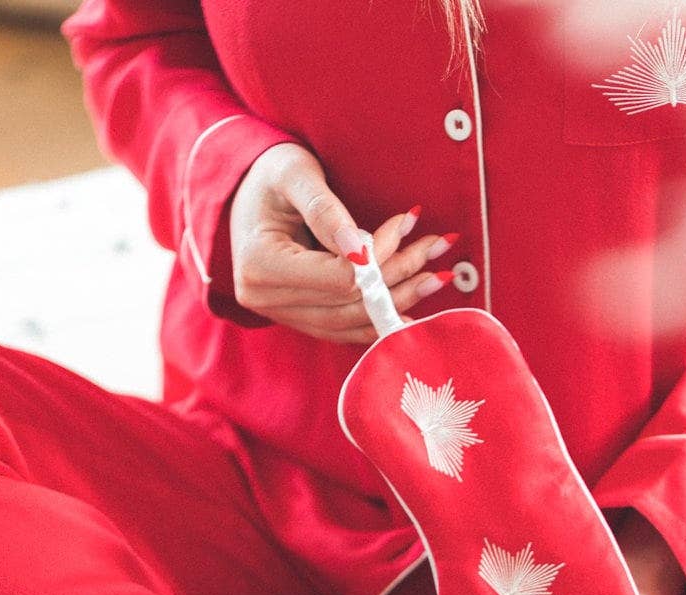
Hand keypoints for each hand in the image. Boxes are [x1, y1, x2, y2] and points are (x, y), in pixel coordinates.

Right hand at [228, 144, 457, 342]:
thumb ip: (324, 210)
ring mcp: (282, 316)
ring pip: (352, 321)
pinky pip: (345, 330)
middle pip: (349, 303)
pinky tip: (412, 311)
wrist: (245, 195)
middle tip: (440, 245)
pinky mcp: (298, 320)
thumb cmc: (269, 175)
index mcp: (260, 266)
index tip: (407, 221)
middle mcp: (266, 300)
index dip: (379, 257)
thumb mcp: (294, 174)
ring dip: (399, 300)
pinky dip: (380, 320)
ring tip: (439, 275)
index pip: (338, 277)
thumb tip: (362, 251)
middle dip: (399, 276)